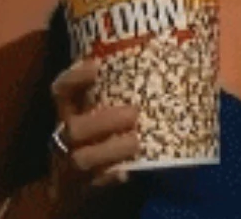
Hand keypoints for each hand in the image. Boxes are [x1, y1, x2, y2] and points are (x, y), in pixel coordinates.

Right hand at [47, 59, 139, 213]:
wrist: (92, 173)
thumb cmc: (113, 126)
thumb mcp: (112, 103)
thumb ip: (129, 83)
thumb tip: (179, 54)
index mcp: (70, 111)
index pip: (62, 90)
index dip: (74, 78)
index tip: (96, 66)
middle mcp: (66, 136)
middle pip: (72, 128)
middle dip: (102, 121)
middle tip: (133, 114)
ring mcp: (72, 163)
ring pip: (80, 159)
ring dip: (110, 150)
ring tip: (137, 142)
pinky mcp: (84, 186)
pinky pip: (93, 184)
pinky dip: (109, 176)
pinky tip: (126, 171)